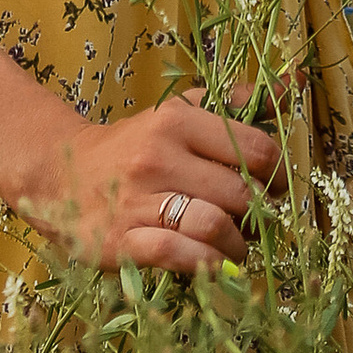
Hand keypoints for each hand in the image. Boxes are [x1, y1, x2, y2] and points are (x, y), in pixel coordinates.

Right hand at [14, 87, 281, 275]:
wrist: (60, 174)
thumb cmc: (134, 146)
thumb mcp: (178, 112)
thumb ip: (233, 102)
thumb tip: (292, 87)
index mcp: (176, 120)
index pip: (255, 148)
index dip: (278, 173)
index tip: (275, 187)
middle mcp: (159, 156)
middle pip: (239, 193)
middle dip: (259, 216)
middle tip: (256, 222)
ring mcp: (140, 200)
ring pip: (214, 226)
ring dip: (237, 246)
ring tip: (235, 246)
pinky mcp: (123, 240)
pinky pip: (179, 256)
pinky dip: (206, 266)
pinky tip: (212, 264)